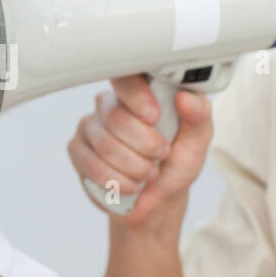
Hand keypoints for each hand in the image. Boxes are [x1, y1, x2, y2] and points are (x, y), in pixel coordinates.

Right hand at [66, 74, 212, 232]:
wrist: (159, 198)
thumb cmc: (176, 162)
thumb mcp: (197, 139)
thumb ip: (198, 115)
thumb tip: (185, 98)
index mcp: (138, 92)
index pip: (126, 78)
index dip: (137, 97)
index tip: (155, 117)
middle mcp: (109, 104)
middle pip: (116, 116)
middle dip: (145, 145)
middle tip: (161, 155)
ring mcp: (89, 126)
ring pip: (105, 144)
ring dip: (134, 167)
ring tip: (149, 173)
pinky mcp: (77, 150)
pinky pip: (91, 164)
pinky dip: (117, 180)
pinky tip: (130, 184)